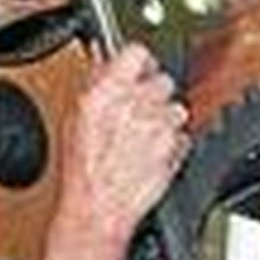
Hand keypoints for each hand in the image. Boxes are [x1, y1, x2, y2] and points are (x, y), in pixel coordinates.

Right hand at [53, 43, 190, 246]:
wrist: (99, 207)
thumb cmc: (84, 170)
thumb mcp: (76, 119)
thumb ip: (96, 86)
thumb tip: (106, 64)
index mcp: (107, 91)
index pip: (137, 53)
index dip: (139, 62)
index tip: (137, 69)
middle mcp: (137, 104)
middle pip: (163, 80)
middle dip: (154, 93)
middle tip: (140, 109)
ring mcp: (160, 125)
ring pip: (176, 108)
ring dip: (165, 119)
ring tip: (145, 137)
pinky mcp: (176, 147)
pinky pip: (183, 135)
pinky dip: (173, 143)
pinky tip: (152, 153)